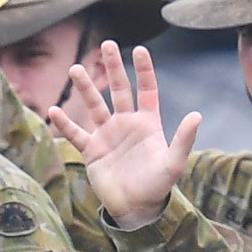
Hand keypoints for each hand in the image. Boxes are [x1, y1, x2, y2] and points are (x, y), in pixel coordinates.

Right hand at [46, 47, 196, 227]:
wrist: (136, 208)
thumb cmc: (158, 186)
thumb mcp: (173, 163)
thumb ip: (183, 139)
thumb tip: (197, 115)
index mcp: (147, 123)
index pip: (146, 90)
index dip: (144, 70)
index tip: (140, 49)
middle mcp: (126, 124)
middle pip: (118, 89)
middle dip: (113, 67)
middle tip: (107, 43)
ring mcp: (107, 135)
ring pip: (94, 106)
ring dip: (85, 88)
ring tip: (75, 68)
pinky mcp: (92, 151)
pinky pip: (75, 134)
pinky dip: (65, 124)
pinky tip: (54, 110)